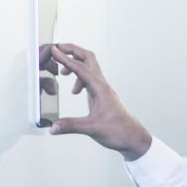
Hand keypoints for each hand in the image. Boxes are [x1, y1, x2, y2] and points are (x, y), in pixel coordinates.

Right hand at [48, 43, 151, 160]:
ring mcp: (102, 90)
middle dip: (73, 51)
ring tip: (61, 71)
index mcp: (101, 89)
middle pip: (88, 59)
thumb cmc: (119, 131)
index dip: (66, 58)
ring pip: (89, 68)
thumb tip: (53, 127)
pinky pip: (89, 79)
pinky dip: (79, 78)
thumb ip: (71, 126)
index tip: (55, 50)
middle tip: (58, 49)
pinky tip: (74, 90)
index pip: (81, 68)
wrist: (132, 138)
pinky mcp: (101, 96)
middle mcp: (102, 86)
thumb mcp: (92, 129)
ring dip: (75, 64)